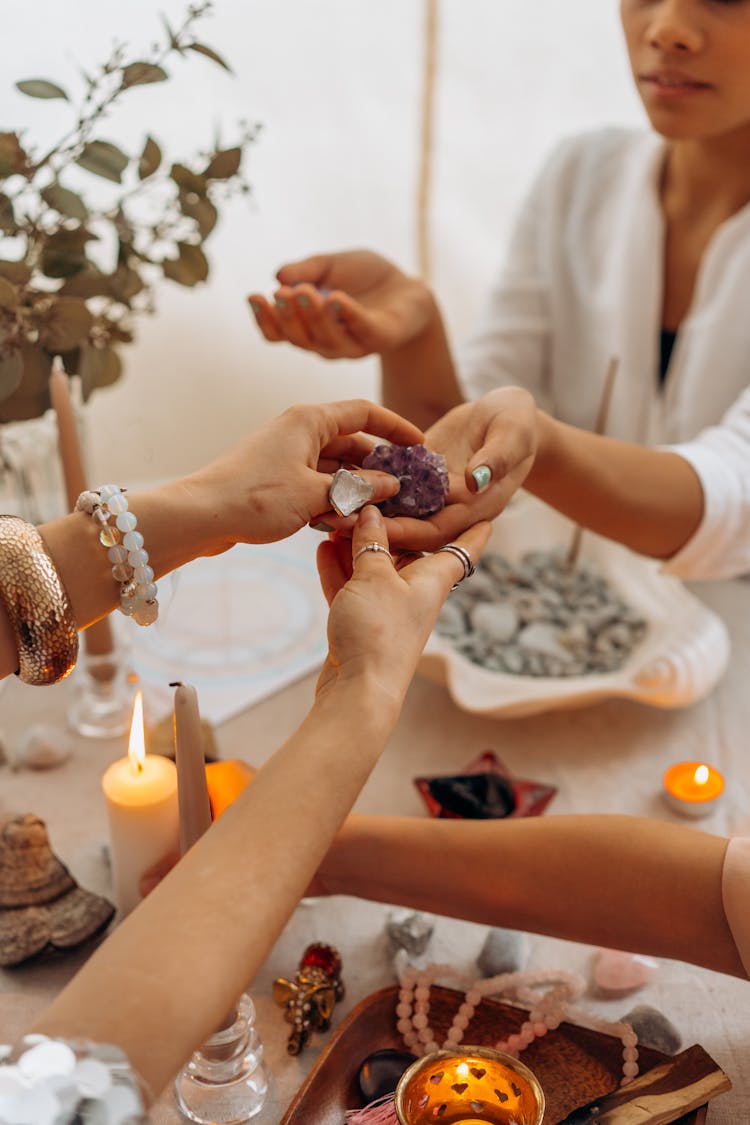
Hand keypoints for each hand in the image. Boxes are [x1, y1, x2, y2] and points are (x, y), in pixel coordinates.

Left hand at [189, 398, 422, 549]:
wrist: (200, 516)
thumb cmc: (255, 498)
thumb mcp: (317, 494)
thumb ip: (359, 488)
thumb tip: (392, 484)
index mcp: (309, 420)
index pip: (365, 412)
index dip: (396, 428)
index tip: (419, 446)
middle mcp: (298, 431)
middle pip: (351, 442)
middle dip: (378, 467)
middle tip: (406, 490)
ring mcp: (286, 455)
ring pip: (334, 467)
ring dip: (356, 488)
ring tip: (380, 512)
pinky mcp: (276, 478)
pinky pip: (316, 483)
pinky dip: (333, 499)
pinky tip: (345, 522)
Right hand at [248, 250, 435, 358]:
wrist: (406, 287)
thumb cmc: (363, 278)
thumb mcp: (329, 265)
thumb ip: (306, 270)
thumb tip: (279, 275)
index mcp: (308, 327)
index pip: (279, 332)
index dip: (264, 319)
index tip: (253, 295)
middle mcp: (326, 342)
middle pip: (300, 338)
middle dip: (288, 317)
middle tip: (281, 294)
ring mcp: (353, 343)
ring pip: (327, 340)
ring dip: (314, 316)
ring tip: (305, 291)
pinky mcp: (380, 338)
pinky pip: (362, 329)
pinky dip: (349, 315)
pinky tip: (337, 299)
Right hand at [315, 504, 490, 709]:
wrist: (358, 691)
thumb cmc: (378, 633)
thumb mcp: (374, 577)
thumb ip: (371, 542)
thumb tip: (371, 513)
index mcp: (434, 579)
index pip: (463, 548)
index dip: (475, 530)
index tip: (486, 512)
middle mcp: (415, 593)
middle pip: (409, 551)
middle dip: (390, 526)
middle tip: (373, 497)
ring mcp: (389, 609)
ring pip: (375, 568)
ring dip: (356, 546)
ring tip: (335, 520)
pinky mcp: (363, 624)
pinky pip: (353, 588)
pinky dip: (340, 569)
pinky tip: (323, 549)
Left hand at [316, 388, 537, 551]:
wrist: (511, 414)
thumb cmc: (519, 422)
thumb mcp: (514, 436)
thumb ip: (498, 458)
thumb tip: (477, 478)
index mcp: (475, 505)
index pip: (436, 529)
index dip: (407, 532)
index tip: (378, 531)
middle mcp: (450, 507)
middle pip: (407, 527)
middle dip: (375, 528)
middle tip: (338, 525)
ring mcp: (432, 494)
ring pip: (394, 510)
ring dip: (364, 510)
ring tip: (325, 507)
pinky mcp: (417, 478)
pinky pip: (388, 486)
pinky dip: (366, 486)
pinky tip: (334, 480)